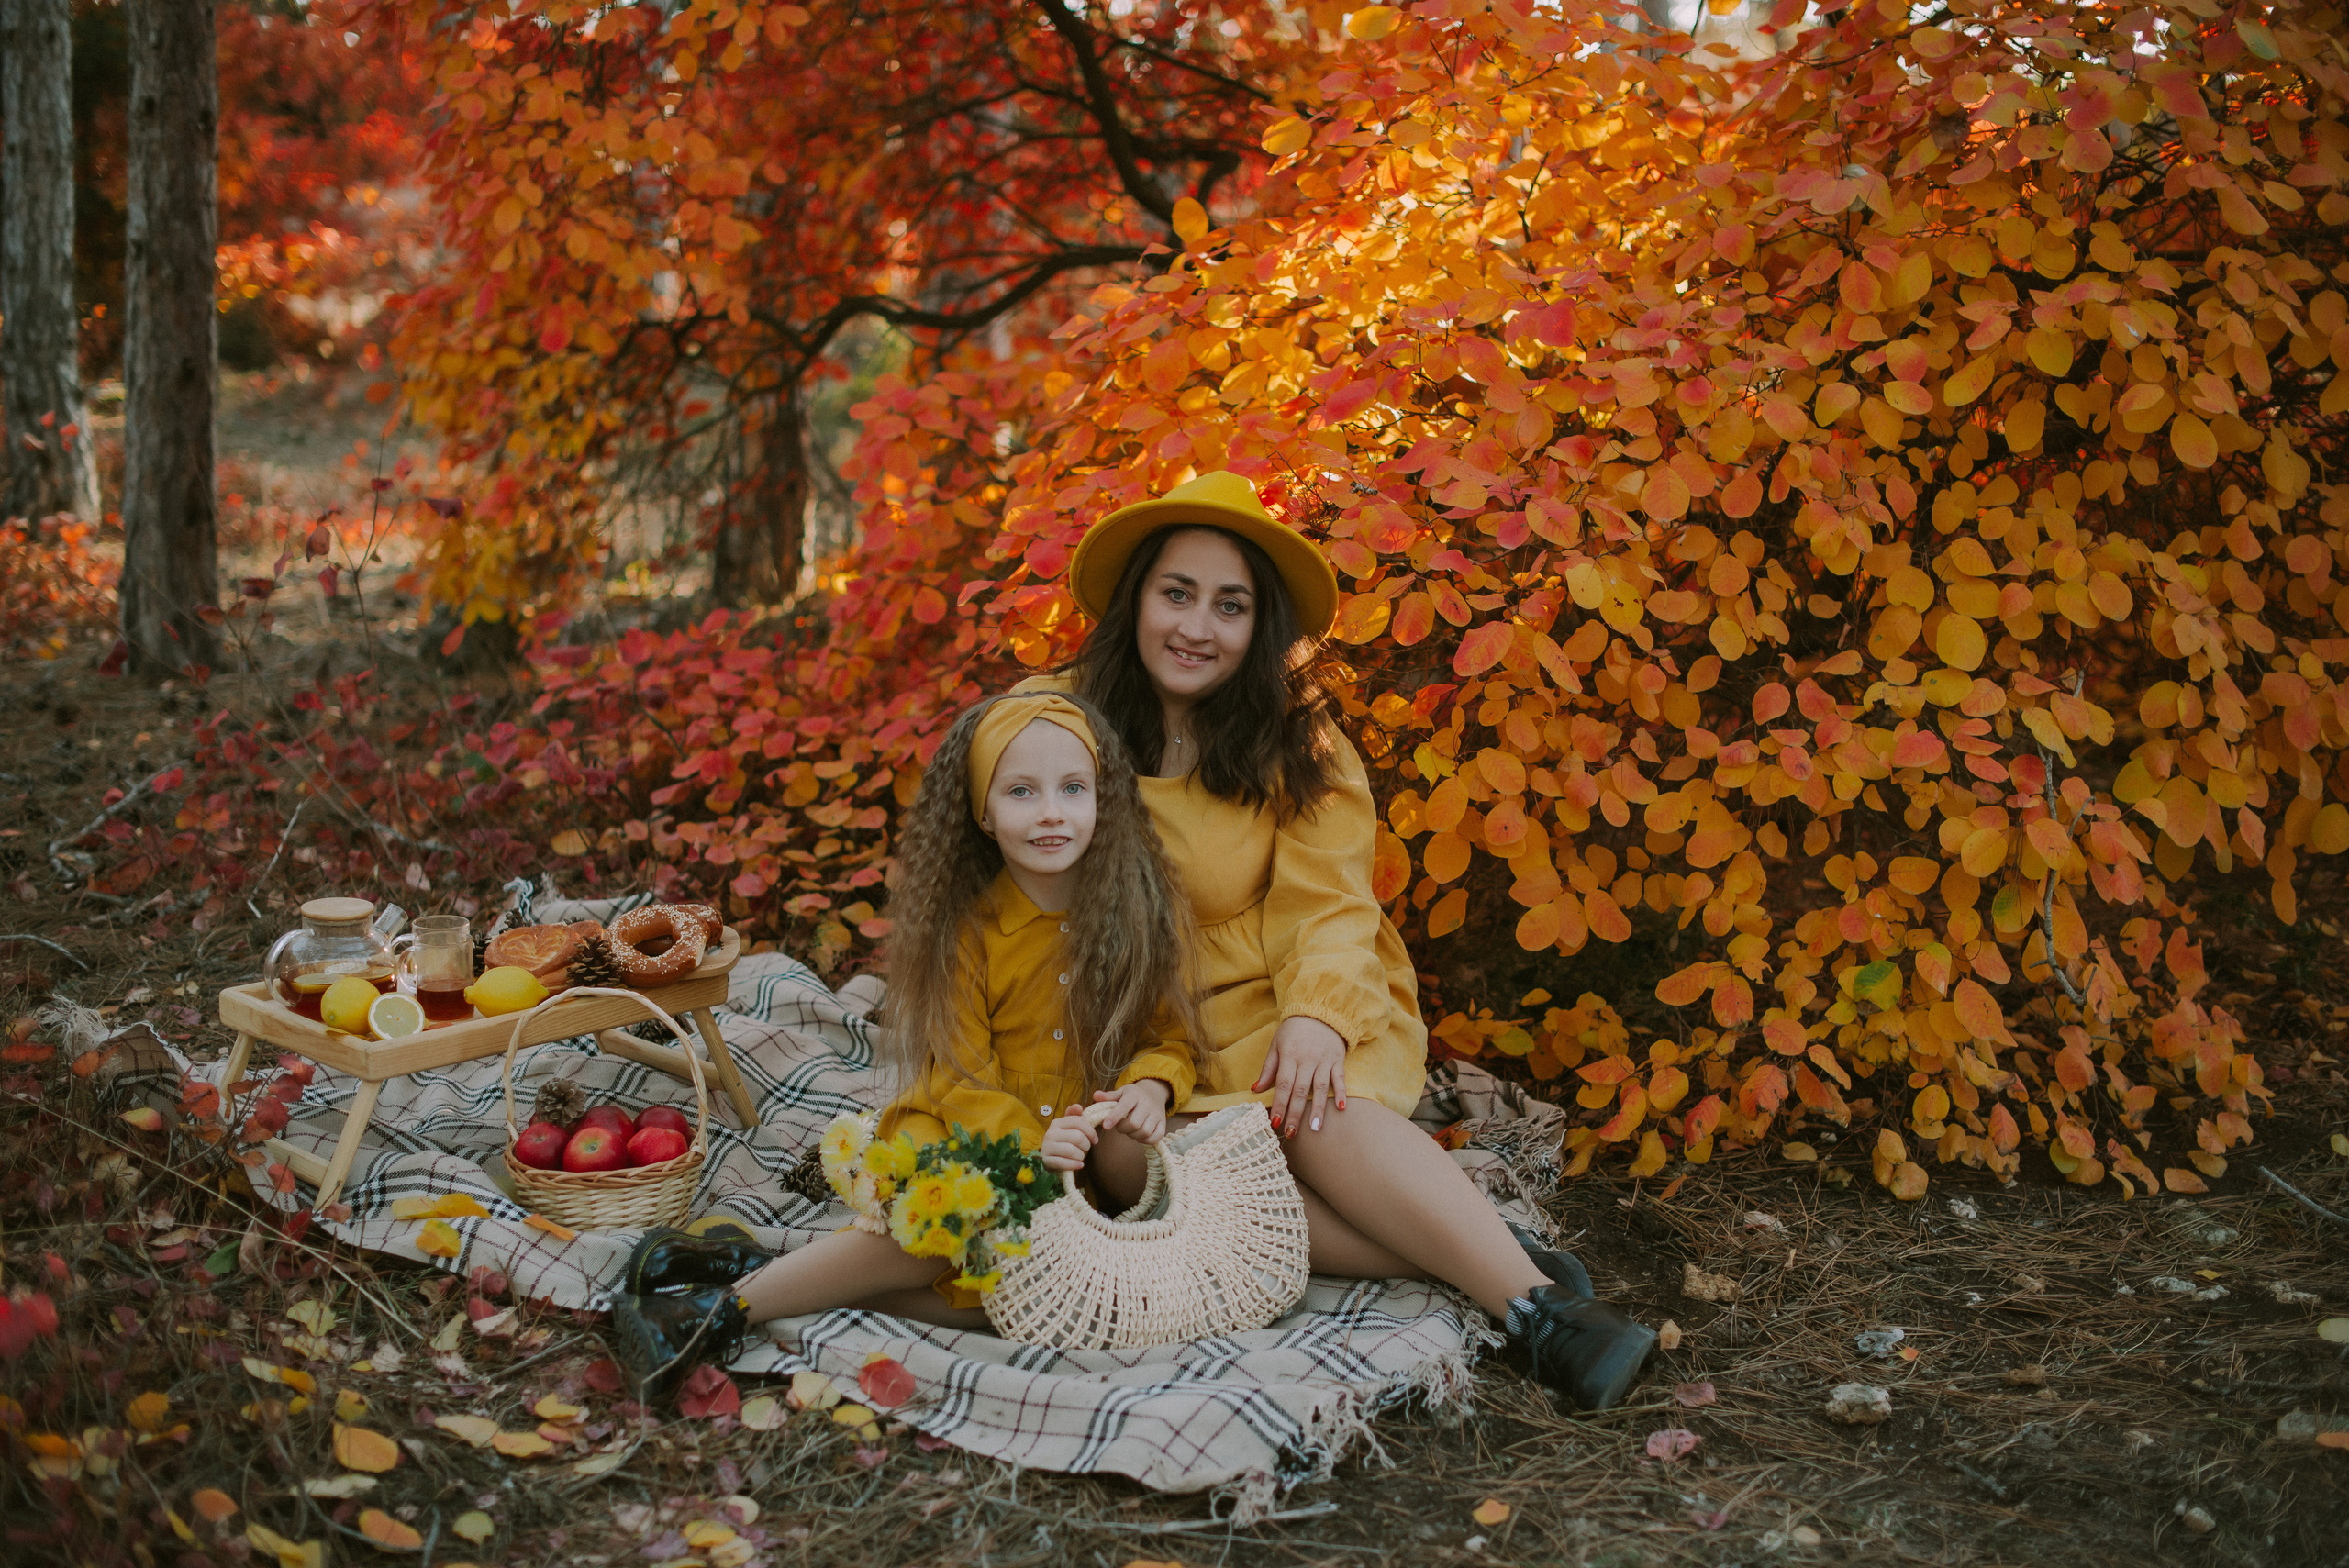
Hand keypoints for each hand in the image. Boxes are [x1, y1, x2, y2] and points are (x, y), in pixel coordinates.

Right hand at [1038, 1105, 1099, 1171]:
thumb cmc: (1063, 1143)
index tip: (1095, 1139)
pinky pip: (1064, 1163)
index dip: (1091, 1131)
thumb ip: (1075, 1117)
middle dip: (1086, 1145)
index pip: (1079, 1122)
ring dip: (1080, 1156)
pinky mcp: (1046, 1160)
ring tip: (1080, 1158)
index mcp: (1057, 1122)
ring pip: (1072, 1151)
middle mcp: (1051, 1133)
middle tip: (1085, 1149)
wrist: (1048, 1160)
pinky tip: (1079, 1165)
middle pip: (1078, 1137)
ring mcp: (1047, 1147)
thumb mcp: (1068, 1128)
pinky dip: (1074, 1165)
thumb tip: (1078, 1106)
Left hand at [1090, 1079, 1171, 1144]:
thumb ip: (1108, 1097)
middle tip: (1120, 1126)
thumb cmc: (1133, 1095)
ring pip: (1144, 1131)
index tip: (1105, 1126)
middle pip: (1134, 1123)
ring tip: (1129, 1130)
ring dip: (1133, 1135)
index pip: (1123, 1107)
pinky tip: (1139, 1136)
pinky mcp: (1163, 1122)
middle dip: (1123, 1129)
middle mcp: (1147, 1104)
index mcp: (1134, 1095)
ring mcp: (1156, 1114)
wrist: (1154, 1091)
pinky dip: (1146, 1140)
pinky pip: (1156, 1137)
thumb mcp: (1121, 1092)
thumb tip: (1095, 1096)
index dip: (1113, 1118)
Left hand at [1252, 1015, 1347, 1136]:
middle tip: (1291, 1133)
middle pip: (1300, 1090)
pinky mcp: (1338, 1060)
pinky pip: (1340, 1079)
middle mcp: (1307, 1059)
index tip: (1275, 1122)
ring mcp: (1324, 1060)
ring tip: (1315, 1128)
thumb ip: (1268, 1068)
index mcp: (1289, 1055)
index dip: (1279, 1104)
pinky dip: (1342, 1093)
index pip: (1283, 1084)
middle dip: (1295, 1113)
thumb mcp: (1276, 1045)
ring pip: (1321, 1087)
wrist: (1319, 1011)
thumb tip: (1255, 1089)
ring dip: (1318, 1109)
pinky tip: (1342, 1109)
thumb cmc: (1293, 1031)